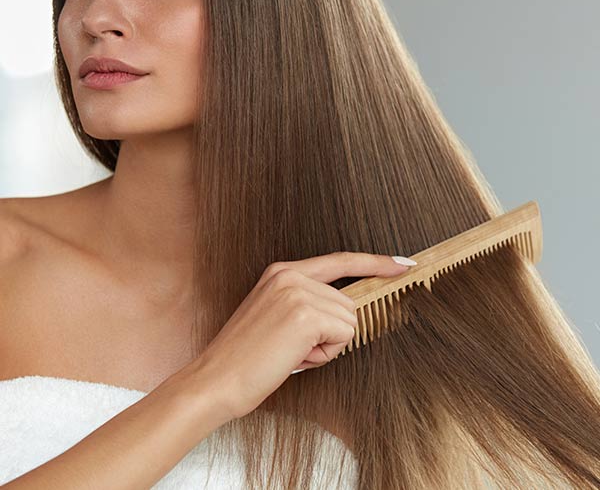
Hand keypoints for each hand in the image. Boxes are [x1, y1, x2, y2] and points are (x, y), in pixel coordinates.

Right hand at [192, 251, 414, 419]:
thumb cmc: (247, 358)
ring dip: (328, 345)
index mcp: (281, 272)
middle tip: (295, 348)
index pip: (339, 261)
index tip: (402, 264)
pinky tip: (296, 356)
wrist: (216, 380)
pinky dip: (326, 354)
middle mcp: (290, 274)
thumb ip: (308, 303)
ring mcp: (298, 291)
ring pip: (349, 320)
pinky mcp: (306, 314)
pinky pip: (344, 335)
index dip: (374, 263)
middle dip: (332, 333)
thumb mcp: (276, 316)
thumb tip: (348, 311)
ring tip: (292, 352)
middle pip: (349, 302)